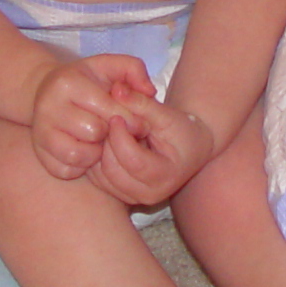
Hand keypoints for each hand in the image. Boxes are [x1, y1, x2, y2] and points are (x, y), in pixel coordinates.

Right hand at [28, 54, 155, 179]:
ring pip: (78, 155)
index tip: (140, 125)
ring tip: (99, 141)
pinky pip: (65, 170)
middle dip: (111, 134)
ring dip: (96, 153)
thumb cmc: (86, 80)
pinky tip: (86, 151)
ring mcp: (40, 131)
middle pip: (95, 132)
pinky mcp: (39, 152)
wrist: (46, 90)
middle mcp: (48, 106)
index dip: (131, 120)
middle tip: (115, 130)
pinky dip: (80, 166)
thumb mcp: (110, 66)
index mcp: (68, 82)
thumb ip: (134, 71)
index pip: (108, 110)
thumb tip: (149, 91)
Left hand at [90, 84, 216, 206]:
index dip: (119, 136)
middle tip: (111, 123)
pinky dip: (96, 160)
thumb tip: (116, 88)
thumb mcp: (167, 114)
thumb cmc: (182, 131)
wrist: (189, 150)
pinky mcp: (120, 195)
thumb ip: (142, 103)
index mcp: (165, 176)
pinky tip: (106, 143)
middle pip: (113, 169)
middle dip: (107, 143)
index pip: (132, 159)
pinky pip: (97, 179)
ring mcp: (133, 198)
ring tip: (111, 134)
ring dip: (100, 151)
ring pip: (100, 176)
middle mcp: (149, 194)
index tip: (116, 116)